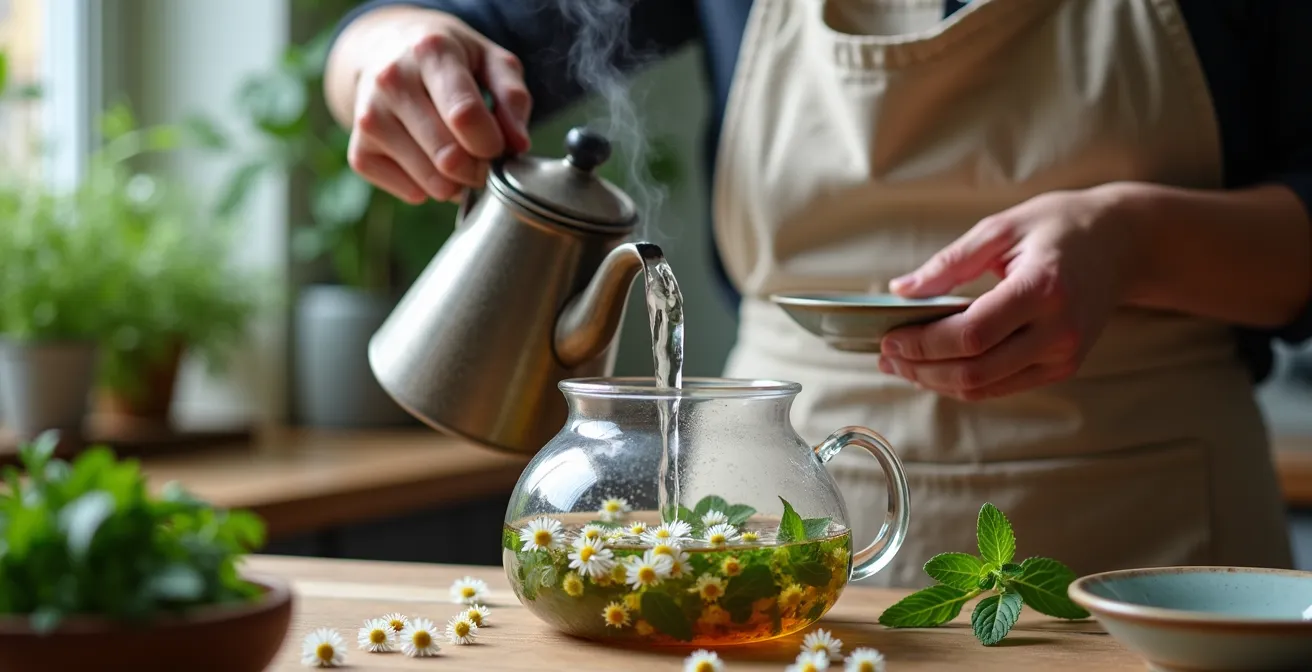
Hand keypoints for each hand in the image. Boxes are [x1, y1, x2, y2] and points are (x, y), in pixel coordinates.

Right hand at [347, 12, 531, 203]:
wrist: (385, 51)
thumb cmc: (448, 60)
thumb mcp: (490, 60)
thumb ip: (512, 97)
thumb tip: (518, 144)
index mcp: (430, 51)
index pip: (464, 114)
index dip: (492, 143)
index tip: (499, 146)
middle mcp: (391, 81)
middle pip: (448, 155)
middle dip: (479, 169)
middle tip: (484, 160)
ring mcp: (368, 118)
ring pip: (431, 181)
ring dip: (457, 183)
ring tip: (459, 158)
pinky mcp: (359, 152)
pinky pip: (411, 193)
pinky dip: (430, 189)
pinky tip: (430, 161)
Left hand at [877, 185, 1142, 400]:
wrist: (1122, 243)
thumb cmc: (1059, 227)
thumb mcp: (1001, 228)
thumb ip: (950, 262)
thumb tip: (901, 289)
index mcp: (1042, 289)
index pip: (971, 334)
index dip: (923, 343)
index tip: (888, 338)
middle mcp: (1059, 330)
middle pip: (975, 370)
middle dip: (922, 368)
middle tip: (886, 356)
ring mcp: (1065, 355)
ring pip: (986, 387)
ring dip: (937, 381)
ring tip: (903, 365)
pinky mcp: (1064, 367)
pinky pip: (1003, 386)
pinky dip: (964, 383)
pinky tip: (936, 368)